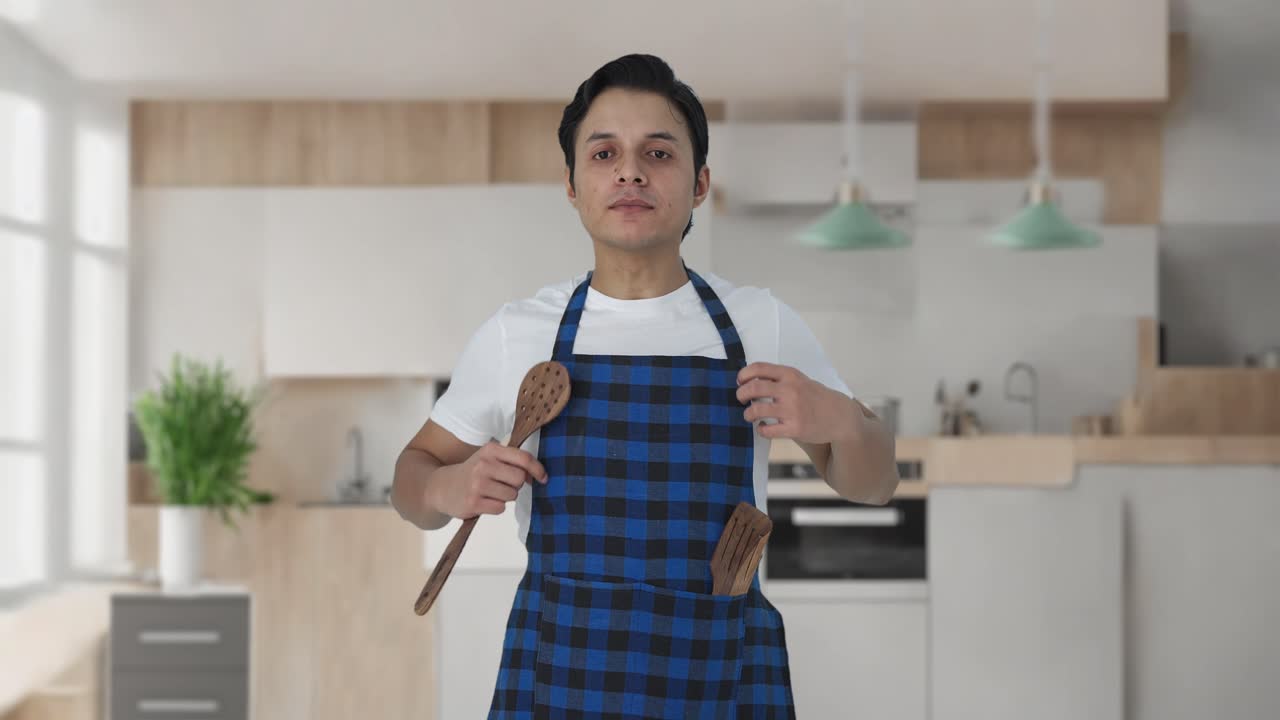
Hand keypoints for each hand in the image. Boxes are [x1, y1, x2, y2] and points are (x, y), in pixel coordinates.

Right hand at [429, 441, 547, 518]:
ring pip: (511, 495)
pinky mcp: (473, 502)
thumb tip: (536, 475)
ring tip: (491, 493)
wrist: (441, 487)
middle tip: (503, 485)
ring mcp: (477, 484)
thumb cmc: (472, 472)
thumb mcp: (488, 458)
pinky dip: (496, 507)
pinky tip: (483, 501)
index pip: (523, 458)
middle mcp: (483, 465)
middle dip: (516, 485)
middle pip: (519, 478)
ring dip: (506, 497)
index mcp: (490, 450)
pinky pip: (500, 508)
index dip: (537, 469)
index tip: (543, 478)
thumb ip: (511, 462)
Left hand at [736, 362, 854, 443]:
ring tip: (750, 415)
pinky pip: (768, 430)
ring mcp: (792, 410)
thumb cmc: (816, 397)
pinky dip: (761, 429)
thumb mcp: (800, 380)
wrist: (840, 416)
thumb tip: (751, 381)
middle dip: (741, 394)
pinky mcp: (794, 428)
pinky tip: (763, 428)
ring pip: (757, 410)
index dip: (744, 374)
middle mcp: (790, 390)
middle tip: (740, 399)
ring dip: (748, 413)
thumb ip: (780, 379)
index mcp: (790, 375)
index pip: (759, 368)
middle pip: (754, 388)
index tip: (740, 381)